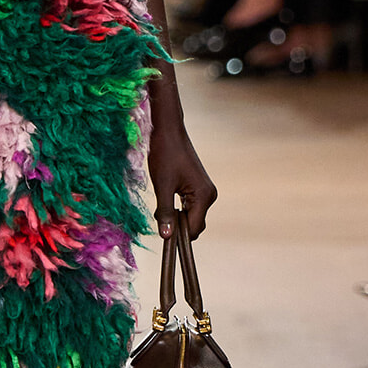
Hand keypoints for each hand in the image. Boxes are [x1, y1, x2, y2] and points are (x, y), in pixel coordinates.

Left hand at [148, 119, 216, 237]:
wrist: (168, 131)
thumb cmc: (165, 155)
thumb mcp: (162, 186)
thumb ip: (165, 213)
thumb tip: (166, 237)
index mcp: (204, 196)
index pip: (195, 228)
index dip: (179, 236)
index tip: (162, 237)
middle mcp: (209, 195)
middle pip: (194, 224)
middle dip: (177, 226)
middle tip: (158, 218)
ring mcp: (205, 191)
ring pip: (191, 216)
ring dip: (175, 217)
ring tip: (160, 207)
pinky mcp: (198, 187)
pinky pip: (190, 206)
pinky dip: (177, 209)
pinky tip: (164, 202)